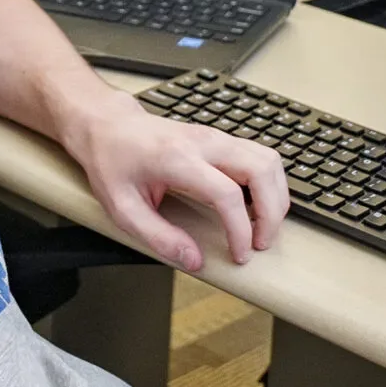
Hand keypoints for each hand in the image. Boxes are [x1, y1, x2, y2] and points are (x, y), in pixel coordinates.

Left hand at [59, 91, 287, 272]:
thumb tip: (193, 260)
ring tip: (264, 226)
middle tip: (261, 242)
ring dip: (276, 195)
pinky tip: (258, 204)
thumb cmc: (113, 162)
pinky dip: (269, 182)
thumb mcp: (123, 208)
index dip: (240, 229)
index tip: (240, 254)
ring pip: (268, 159)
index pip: (227, 193)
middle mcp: (203, 143)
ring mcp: (215, 136)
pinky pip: (260, 156)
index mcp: (177, 159)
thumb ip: (159, 237)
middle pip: (261, 169)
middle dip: (271, 212)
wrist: (109, 126)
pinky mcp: (221, 138)